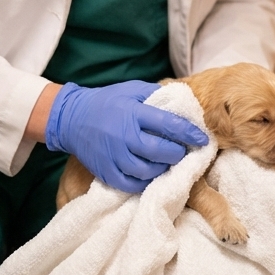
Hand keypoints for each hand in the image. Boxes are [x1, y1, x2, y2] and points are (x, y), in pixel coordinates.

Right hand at [45, 81, 209, 192]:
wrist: (71, 118)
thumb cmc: (108, 101)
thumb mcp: (133, 90)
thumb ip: (158, 96)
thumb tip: (185, 104)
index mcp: (133, 114)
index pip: (169, 125)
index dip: (190, 133)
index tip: (203, 138)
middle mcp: (123, 136)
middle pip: (160, 151)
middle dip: (178, 153)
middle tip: (185, 151)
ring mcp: (113, 156)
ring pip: (147, 171)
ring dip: (164, 168)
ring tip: (169, 162)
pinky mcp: (105, 172)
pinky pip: (130, 184)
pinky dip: (146, 182)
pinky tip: (153, 173)